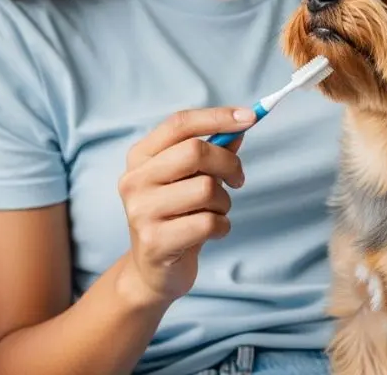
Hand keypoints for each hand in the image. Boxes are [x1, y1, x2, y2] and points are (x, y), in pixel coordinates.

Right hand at [116, 107, 254, 306]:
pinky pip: (209, 222)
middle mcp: (135, 180)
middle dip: (229, 163)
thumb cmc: (177, 215)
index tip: (251, 117)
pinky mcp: (154, 241)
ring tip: (215, 212)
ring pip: (206, 189)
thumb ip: (213, 150)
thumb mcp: (192, 178)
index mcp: (141, 156)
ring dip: (224, 201)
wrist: (155, 270)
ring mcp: (140, 211)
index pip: (180, 123)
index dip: (218, 117)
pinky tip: (212, 232)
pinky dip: (222, 226)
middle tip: (238, 180)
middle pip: (195, 151)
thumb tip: (242, 126)